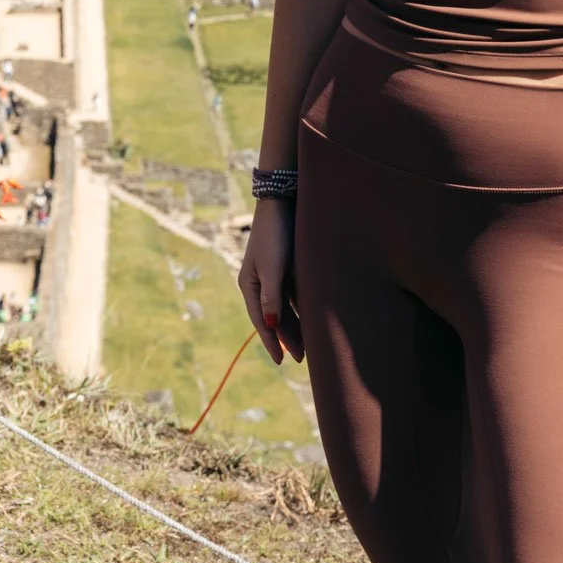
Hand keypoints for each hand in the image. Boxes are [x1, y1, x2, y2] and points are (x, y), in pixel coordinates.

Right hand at [238, 197, 302, 364]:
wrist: (282, 201)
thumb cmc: (275, 234)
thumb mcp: (272, 267)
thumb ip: (272, 297)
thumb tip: (272, 325)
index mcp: (250, 284)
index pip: (262, 320)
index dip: (271, 341)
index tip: (280, 362)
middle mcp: (260, 282)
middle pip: (274, 316)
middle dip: (287, 337)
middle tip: (302, 358)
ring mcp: (273, 274)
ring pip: (285, 307)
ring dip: (296, 325)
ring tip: (310, 344)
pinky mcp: (286, 266)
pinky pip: (293, 294)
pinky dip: (302, 307)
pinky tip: (312, 318)